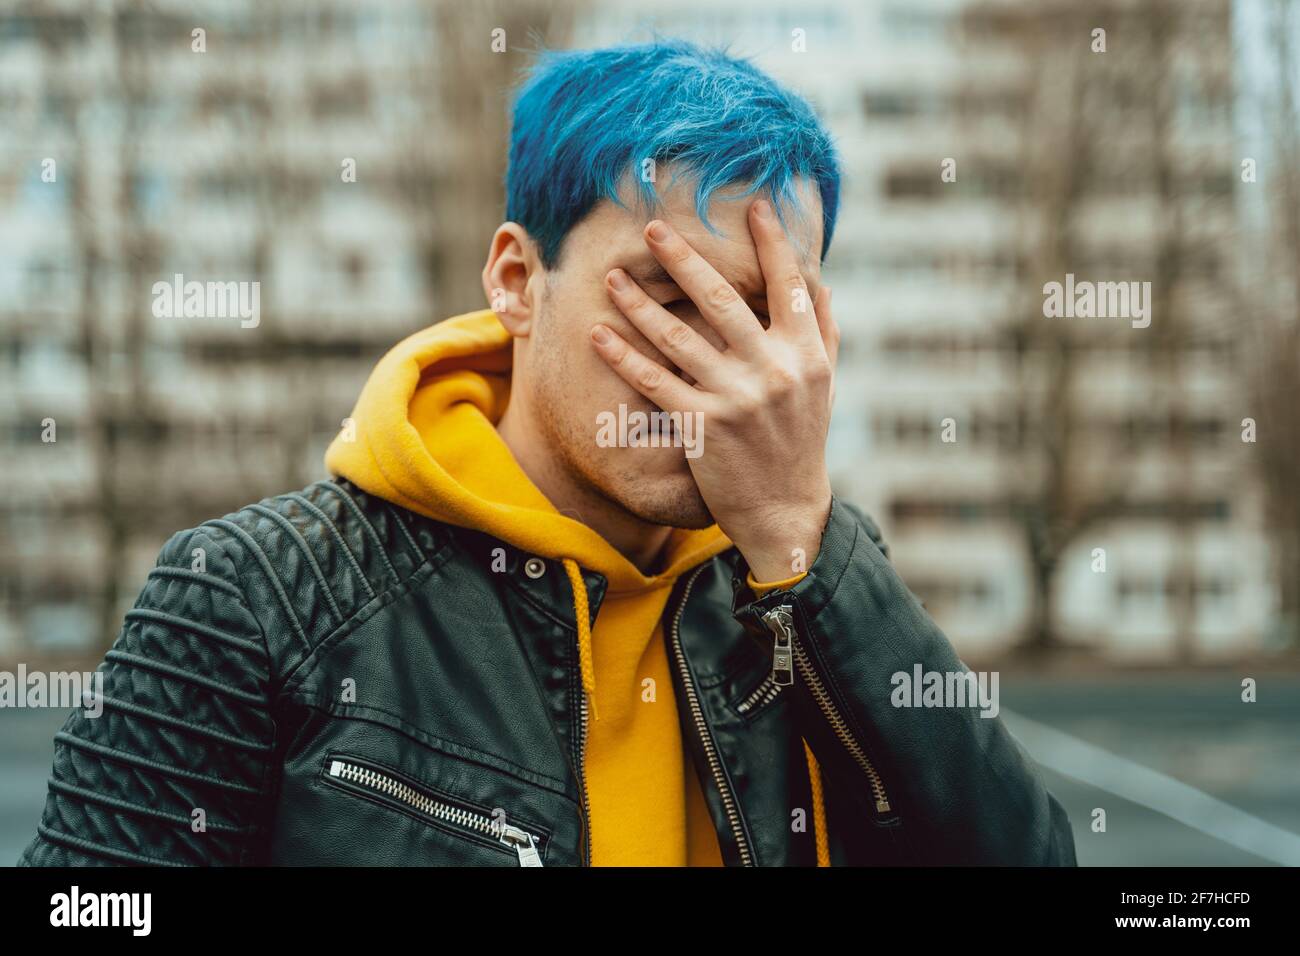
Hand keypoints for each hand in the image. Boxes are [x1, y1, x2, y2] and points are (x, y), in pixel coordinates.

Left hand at [589, 199, 838, 581]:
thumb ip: (824, 332)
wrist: (785, 511)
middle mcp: (774, 371)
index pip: (790, 286)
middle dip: (684, 260)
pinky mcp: (703, 426)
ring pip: (679, 338)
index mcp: (806, 355)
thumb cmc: (802, 443)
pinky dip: (624, 356)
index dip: (772, 243)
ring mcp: (737, 399)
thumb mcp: (825, 387)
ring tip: (613, 277)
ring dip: (640, 303)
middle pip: (723, 300)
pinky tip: (599, 334)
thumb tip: (821, 280)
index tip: (752, 206)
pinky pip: (655, 383)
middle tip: (653, 228)